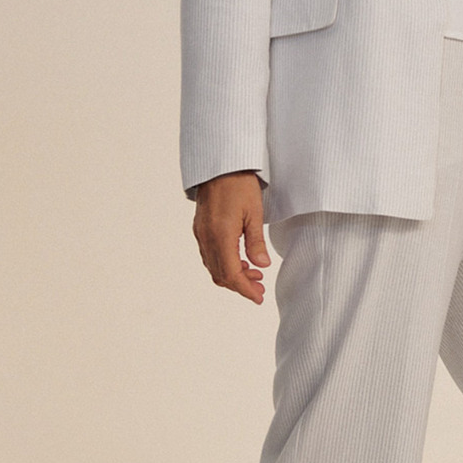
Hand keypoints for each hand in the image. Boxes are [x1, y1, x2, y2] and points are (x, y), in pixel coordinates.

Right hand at [192, 172, 270, 303]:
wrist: (219, 165)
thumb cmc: (239, 184)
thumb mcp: (254, 213)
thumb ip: (256, 242)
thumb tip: (261, 266)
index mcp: (221, 235)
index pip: (231, 274)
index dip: (245, 289)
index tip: (258, 297)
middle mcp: (206, 237)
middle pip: (220, 274)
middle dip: (240, 286)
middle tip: (260, 288)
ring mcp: (201, 233)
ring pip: (213, 266)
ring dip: (232, 275)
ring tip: (254, 274)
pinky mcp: (200, 228)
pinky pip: (209, 255)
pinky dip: (224, 263)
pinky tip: (240, 260)